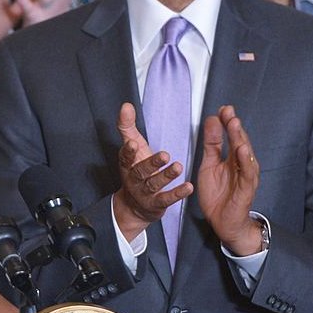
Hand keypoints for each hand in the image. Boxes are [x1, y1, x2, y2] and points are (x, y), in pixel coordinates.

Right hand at [112, 102, 193, 241]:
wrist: (134, 205)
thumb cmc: (136, 170)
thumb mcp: (131, 148)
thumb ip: (127, 126)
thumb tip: (126, 106)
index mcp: (127, 164)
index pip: (125, 157)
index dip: (128, 151)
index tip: (133, 143)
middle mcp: (134, 179)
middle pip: (140, 171)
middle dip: (151, 163)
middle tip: (165, 155)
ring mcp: (144, 193)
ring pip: (154, 185)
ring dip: (166, 176)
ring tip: (177, 167)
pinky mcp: (156, 204)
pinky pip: (166, 199)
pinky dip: (177, 193)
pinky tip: (188, 187)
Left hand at [197, 105, 263, 255]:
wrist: (223, 222)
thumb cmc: (218, 194)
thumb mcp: (209, 165)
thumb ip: (211, 144)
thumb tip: (212, 120)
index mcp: (233, 158)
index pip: (232, 136)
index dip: (227, 122)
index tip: (222, 109)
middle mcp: (242, 164)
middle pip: (239, 141)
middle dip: (234, 126)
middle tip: (228, 111)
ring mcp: (246, 176)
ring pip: (245, 155)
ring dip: (240, 139)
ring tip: (235, 124)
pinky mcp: (246, 189)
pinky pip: (247, 174)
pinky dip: (246, 161)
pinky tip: (243, 150)